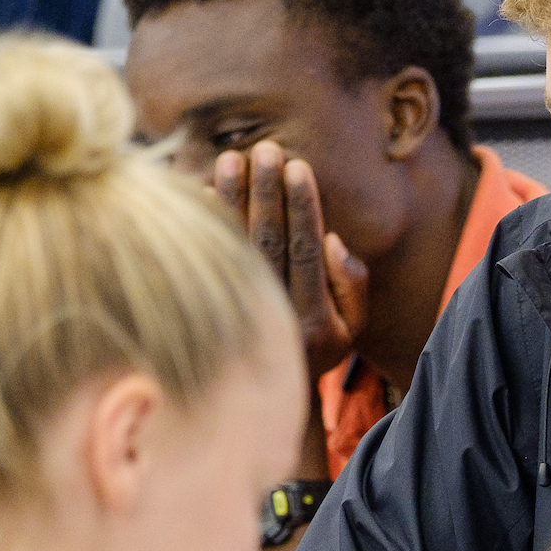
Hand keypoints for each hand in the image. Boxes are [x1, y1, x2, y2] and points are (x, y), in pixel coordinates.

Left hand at [214, 140, 369, 379]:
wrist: (264, 400)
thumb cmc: (318, 350)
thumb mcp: (353, 329)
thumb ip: (352, 285)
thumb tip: (332, 240)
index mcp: (313, 321)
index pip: (306, 250)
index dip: (302, 206)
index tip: (297, 166)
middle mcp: (274, 318)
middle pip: (268, 242)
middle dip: (266, 192)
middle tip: (265, 149)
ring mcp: (236, 316)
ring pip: (233, 247)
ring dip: (231, 199)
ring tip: (231, 158)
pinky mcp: (206, 311)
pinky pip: (203, 261)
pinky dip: (200, 226)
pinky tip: (198, 189)